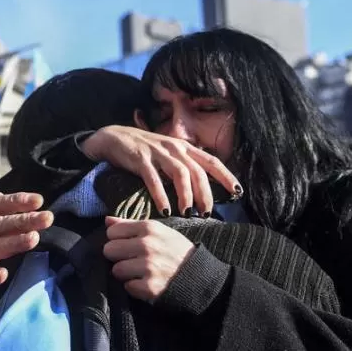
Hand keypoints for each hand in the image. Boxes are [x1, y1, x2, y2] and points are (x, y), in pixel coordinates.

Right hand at [82, 125, 240, 216]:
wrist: (114, 138)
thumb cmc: (143, 151)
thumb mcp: (167, 155)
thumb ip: (183, 166)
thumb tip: (201, 188)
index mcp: (184, 147)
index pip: (211, 161)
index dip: (226, 176)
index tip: (237, 192)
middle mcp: (175, 148)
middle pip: (198, 171)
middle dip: (205, 193)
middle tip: (206, 212)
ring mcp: (158, 152)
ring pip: (180, 173)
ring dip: (186, 195)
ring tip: (187, 212)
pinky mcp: (141, 159)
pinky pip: (154, 179)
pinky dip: (161, 195)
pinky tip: (164, 210)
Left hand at [102, 216, 194, 302]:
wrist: (200, 276)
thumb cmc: (177, 251)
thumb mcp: (159, 231)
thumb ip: (131, 225)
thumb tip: (107, 221)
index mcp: (149, 228)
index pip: (112, 232)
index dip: (117, 240)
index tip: (127, 245)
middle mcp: (147, 245)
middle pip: (109, 250)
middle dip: (117, 257)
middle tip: (131, 260)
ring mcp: (148, 267)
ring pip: (116, 270)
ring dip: (125, 274)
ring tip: (139, 273)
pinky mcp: (150, 287)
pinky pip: (128, 287)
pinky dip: (135, 287)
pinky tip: (145, 283)